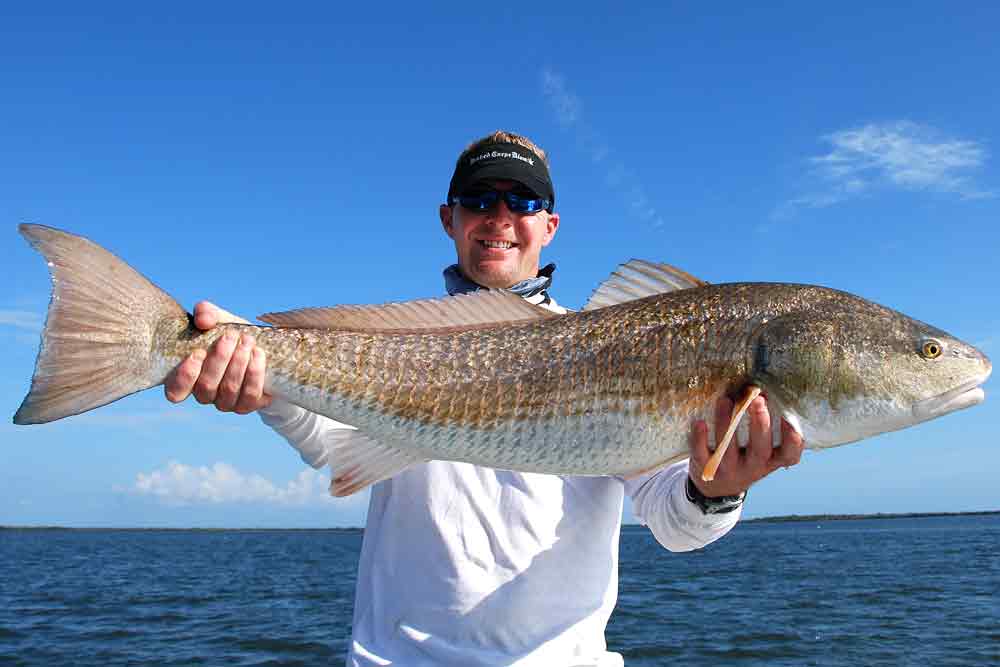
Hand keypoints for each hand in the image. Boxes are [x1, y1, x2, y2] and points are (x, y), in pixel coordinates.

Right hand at [164, 301, 271, 413]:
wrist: (260, 346)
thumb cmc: (230, 334)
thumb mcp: (218, 320)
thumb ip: (206, 313)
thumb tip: (203, 320)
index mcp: (188, 378)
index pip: (175, 392)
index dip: (184, 377)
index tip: (198, 353)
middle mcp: (204, 394)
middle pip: (206, 387)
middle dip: (220, 360)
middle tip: (231, 336)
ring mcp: (226, 402)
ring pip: (228, 390)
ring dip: (238, 364)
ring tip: (247, 341)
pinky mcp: (247, 404)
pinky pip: (250, 396)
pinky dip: (255, 374)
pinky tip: (258, 355)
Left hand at [687, 395, 803, 497]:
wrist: (716, 488)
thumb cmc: (743, 457)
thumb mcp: (760, 450)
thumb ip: (765, 428)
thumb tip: (763, 389)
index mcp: (770, 460)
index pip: (789, 454)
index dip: (793, 438)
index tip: (788, 417)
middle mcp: (753, 467)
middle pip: (760, 448)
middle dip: (760, 423)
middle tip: (757, 400)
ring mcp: (729, 469)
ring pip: (729, 448)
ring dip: (727, 422)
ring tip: (725, 400)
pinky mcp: (706, 469)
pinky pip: (702, 454)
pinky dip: (700, 438)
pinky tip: (700, 422)